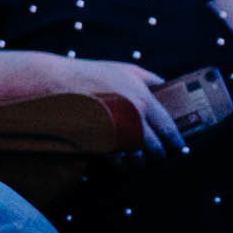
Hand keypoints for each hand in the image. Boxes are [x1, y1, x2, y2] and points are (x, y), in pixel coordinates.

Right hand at [47, 55, 184, 155]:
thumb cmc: (91, 73)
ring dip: (140, 161)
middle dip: (158, 154)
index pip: (169, 127)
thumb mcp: (125, 69)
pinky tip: (121, 162)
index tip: (179, 147)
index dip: (176, 141)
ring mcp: (114, 131)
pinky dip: (121, 164)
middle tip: (158, 156)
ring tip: (138, 160)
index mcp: (143, 100)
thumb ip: (149, 78)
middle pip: (155, 146)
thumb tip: (166, 87)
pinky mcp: (97, 141)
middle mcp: (133, 117)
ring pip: (137, 156)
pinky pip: (116, 160)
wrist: (54, 82)